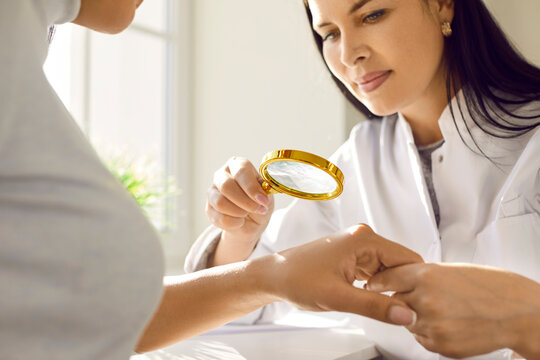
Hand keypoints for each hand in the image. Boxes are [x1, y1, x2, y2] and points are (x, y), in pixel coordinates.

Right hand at [207, 156, 273, 246]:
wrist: (252, 222)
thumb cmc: (259, 203)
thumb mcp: (266, 195)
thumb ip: (263, 193)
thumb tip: (261, 196)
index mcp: (238, 165)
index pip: (241, 170)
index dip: (252, 187)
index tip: (263, 200)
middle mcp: (222, 174)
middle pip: (226, 185)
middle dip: (245, 201)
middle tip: (258, 209)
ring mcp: (212, 191)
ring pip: (220, 202)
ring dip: (238, 212)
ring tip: (248, 214)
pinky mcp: (209, 208)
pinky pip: (219, 218)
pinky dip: (234, 223)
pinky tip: (240, 221)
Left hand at [262, 224, 423, 324]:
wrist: (275, 276)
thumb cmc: (298, 279)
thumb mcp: (339, 297)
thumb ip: (375, 306)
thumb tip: (407, 315)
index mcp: (364, 239)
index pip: (409, 259)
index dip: (414, 284)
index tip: (415, 306)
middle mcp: (364, 237)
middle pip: (401, 264)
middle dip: (402, 287)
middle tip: (399, 311)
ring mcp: (358, 246)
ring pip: (389, 270)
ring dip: (389, 288)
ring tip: (380, 306)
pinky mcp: (353, 255)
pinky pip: (376, 271)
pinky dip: (378, 286)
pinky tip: (370, 299)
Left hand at [367, 263, 539, 357]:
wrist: (513, 311)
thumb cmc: (485, 286)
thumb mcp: (448, 270)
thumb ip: (419, 276)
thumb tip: (395, 279)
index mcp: (426, 275)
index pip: (386, 278)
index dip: (378, 282)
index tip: (371, 284)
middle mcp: (425, 299)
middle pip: (394, 301)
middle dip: (402, 299)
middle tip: (422, 297)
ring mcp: (431, 324)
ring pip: (407, 320)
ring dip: (417, 316)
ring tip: (444, 309)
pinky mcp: (439, 344)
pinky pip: (421, 337)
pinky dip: (429, 331)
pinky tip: (449, 322)